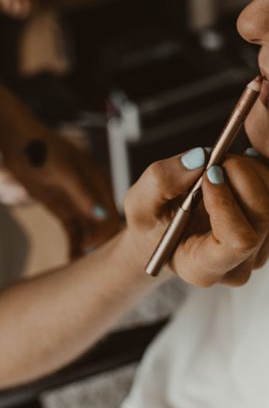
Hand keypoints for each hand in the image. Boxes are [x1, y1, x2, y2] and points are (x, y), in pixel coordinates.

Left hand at [0, 116, 119, 257]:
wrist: (16, 138)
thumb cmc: (40, 149)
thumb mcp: (63, 172)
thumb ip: (83, 195)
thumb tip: (103, 216)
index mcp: (100, 182)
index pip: (112, 214)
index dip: (103, 233)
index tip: (88, 247)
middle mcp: (94, 194)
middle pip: (104, 226)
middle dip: (98, 245)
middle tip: (86, 264)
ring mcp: (79, 202)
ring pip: (90, 231)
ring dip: (86, 248)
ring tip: (77, 268)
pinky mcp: (65, 209)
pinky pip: (74, 231)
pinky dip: (74, 244)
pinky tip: (70, 259)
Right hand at [122, 148, 268, 286]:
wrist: (167, 229)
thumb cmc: (152, 222)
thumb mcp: (140, 203)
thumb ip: (161, 181)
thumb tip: (200, 157)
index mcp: (204, 268)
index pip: (239, 241)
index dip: (228, 202)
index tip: (208, 176)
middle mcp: (241, 263)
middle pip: (265, 214)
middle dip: (242, 175)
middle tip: (217, 158)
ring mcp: (265, 246)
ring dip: (257, 170)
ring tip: (226, 161)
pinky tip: (249, 160)